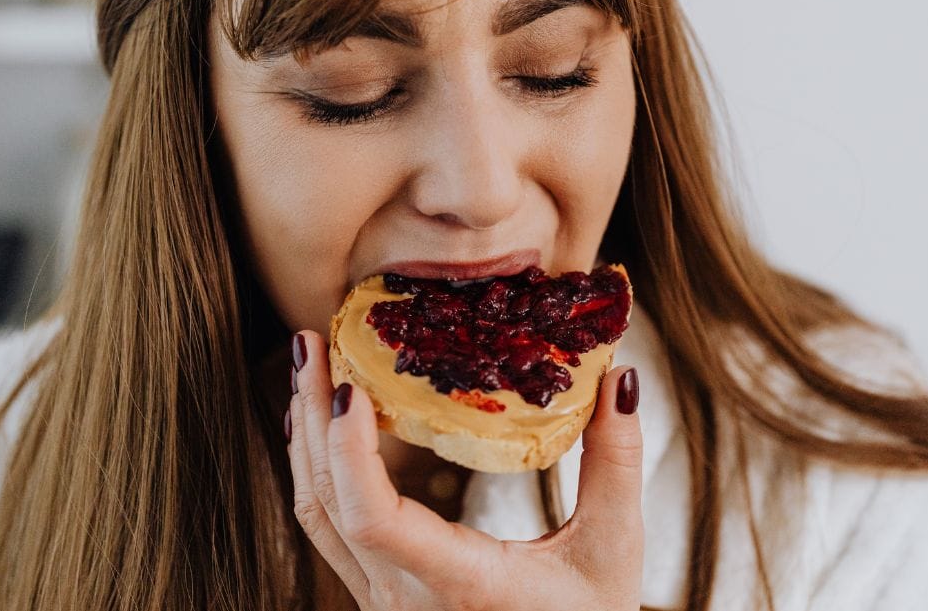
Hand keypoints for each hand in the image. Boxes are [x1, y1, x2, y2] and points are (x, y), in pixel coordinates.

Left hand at [284, 329, 644, 610]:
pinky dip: (320, 469)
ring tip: (308, 368)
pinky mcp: (381, 591)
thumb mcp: (611, 552)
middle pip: (326, 502)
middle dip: (311, 416)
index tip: (348, 388)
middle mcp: (401, 596)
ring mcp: (382, 598)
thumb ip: (616, 465)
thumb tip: (621, 380)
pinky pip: (329, 527)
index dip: (348, 451)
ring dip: (306, 438)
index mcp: (455, 584)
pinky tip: (323, 427)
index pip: (372, 518)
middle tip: (311, 342)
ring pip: (317, 515)